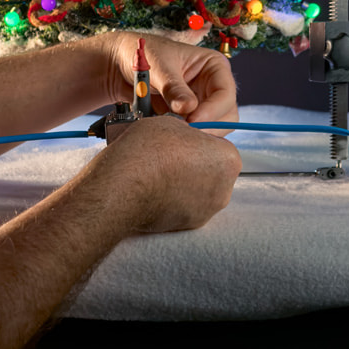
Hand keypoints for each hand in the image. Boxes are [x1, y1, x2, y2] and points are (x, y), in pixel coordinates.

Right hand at [76, 114, 240, 233]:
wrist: (120, 188)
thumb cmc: (146, 153)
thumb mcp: (170, 123)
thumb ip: (188, 132)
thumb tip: (185, 138)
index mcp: (228, 160)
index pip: (217, 144)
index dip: (197, 140)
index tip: (180, 141)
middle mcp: (224, 189)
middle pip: (211, 169)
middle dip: (194, 163)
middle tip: (169, 156)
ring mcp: (206, 210)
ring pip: (199, 189)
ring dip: (184, 182)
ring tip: (159, 173)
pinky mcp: (188, 226)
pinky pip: (185, 206)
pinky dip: (174, 199)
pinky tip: (155, 189)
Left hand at [100, 32, 238, 129]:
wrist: (120, 65)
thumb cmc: (143, 55)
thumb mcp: (157, 66)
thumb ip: (173, 87)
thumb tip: (188, 108)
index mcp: (214, 67)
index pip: (226, 94)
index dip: (212, 111)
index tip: (192, 121)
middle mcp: (213, 87)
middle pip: (226, 116)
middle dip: (206, 126)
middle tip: (182, 131)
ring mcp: (202, 105)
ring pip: (212, 130)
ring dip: (192, 132)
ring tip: (167, 126)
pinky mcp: (189, 119)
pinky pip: (193, 135)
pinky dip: (180, 136)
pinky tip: (162, 128)